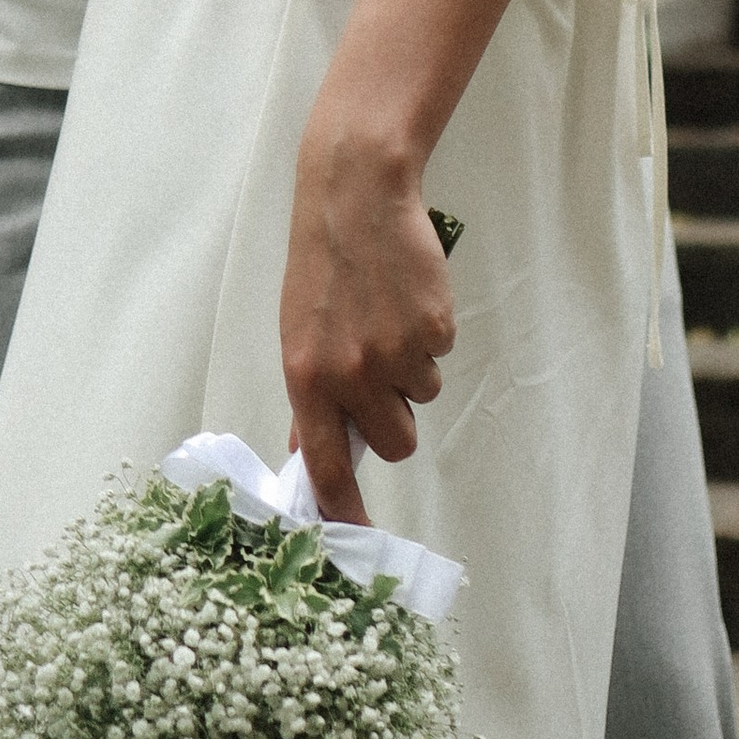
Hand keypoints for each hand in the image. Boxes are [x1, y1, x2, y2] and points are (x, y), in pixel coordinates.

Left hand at [281, 120, 456, 522]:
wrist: (355, 198)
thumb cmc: (322, 265)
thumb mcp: (297, 333)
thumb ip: (310, 394)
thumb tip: (308, 450)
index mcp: (307, 378)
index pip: (326, 466)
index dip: (343, 510)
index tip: (354, 540)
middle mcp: (350, 375)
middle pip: (395, 442)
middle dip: (395, 418)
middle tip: (381, 371)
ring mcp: (395, 353)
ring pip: (423, 398)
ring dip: (412, 370)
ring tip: (388, 317)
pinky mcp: (434, 329)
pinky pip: (441, 356)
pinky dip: (430, 335)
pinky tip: (408, 298)